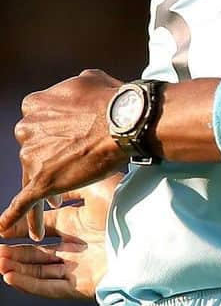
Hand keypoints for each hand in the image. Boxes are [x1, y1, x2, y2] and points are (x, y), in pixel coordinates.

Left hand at [0, 70, 127, 238]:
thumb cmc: (111, 99)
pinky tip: (4, 226)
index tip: (70, 138)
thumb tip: (76, 95)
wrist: (124, 122)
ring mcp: (31, 156)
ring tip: (59, 200)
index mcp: (34, 105)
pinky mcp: (42, 180)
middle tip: (71, 165)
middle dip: (50, 157)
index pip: (38, 122)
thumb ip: (72, 89)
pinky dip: (15, 215)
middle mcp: (26, 129)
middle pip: (34, 148)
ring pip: (32, 175)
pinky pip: (23, 202)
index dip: (55, 132)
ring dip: (47, 184)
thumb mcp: (88, 79)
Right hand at [0, 175, 117, 300]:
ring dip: (18, 268)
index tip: (1, 228)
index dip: (23, 230)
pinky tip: (10, 277)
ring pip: (41, 271)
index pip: (45, 229)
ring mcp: (80, 267)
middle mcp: (79, 246)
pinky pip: (50, 287)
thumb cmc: (126, 204)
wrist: (149, 230)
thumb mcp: (96, 190)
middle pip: (40, 253)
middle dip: (17, 252)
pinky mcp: (83, 285)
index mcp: (81, 224)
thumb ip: (69, 188)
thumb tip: (46, 185)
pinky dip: (29, 283)